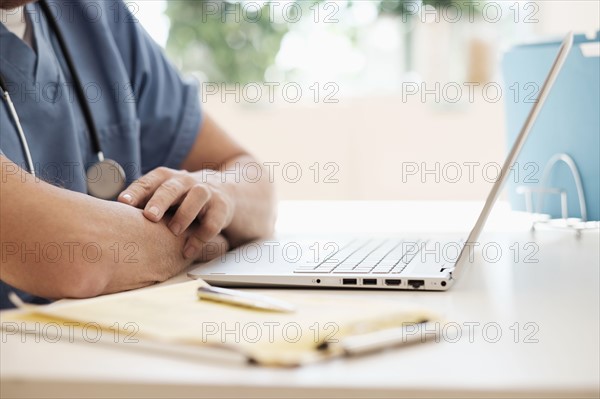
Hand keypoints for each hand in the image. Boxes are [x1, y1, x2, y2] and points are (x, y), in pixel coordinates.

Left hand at [118, 167, 234, 258]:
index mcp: (166, 178)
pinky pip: (212, 222)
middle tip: (150, 216)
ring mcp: (206, 192)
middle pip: (172, 187)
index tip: (123, 202)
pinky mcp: (221, 208)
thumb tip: (104, 218)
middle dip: (160, 201)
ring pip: (196, 197)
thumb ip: (142, 202)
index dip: (137, 191)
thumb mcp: (163, 194)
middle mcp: (185, 182)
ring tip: (174, 230)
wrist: (224, 191)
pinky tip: (188, 250)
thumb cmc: (182, 197)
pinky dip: (200, 238)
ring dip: (184, 214)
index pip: (149, 181)